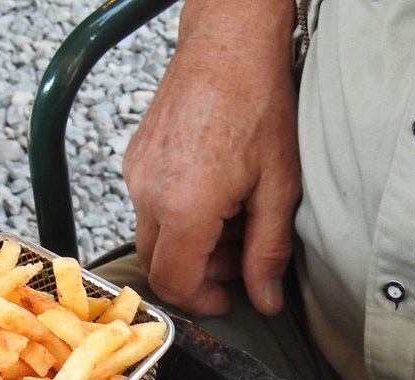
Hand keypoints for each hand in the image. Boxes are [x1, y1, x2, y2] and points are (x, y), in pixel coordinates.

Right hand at [123, 1, 299, 316]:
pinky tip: (217, 194)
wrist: (228, 43)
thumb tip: (265, 299)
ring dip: (192, 243)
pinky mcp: (135, 158)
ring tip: (235, 218)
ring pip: (155, 236)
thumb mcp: (278, 188)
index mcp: (184, 206)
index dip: (202, 301)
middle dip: (201, 272)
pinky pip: (150, 206)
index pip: (175, 283)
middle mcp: (149, 192)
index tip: (228, 297)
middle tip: (240, 256)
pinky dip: (181, 216)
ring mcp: (136, 173)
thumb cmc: (257, 103)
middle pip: (160, 264)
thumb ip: (268, 251)